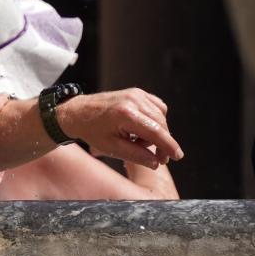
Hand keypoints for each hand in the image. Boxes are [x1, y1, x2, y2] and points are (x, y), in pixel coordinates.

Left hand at [58, 88, 183, 167]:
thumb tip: (156, 162)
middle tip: (156, 158)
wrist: (77, 112)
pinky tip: (141, 130)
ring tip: (137, 142)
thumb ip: (135, 155)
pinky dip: (154, 120)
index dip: (169, 146)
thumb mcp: (111, 148)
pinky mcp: (137, 92)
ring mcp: (136, 94)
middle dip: (162, 143)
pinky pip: (156, 107)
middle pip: (160, 124)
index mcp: (126, 114)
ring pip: (160, 116)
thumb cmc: (91, 131)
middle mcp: (133, 100)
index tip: (177, 156)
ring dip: (155, 132)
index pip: (156, 132)